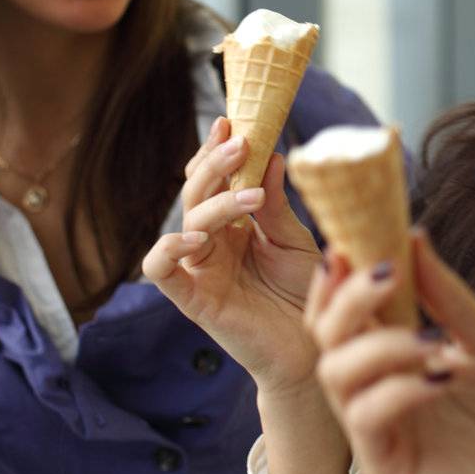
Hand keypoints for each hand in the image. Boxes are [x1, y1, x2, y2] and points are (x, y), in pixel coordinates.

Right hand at [143, 118, 324, 393]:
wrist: (313, 352)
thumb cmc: (306, 295)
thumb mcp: (295, 241)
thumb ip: (275, 205)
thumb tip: (271, 155)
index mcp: (235, 224)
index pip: (215, 179)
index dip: (217, 150)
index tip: (232, 121)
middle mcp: (212, 242)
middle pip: (197, 192)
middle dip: (215, 164)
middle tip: (241, 142)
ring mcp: (199, 269)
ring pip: (186, 221)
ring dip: (212, 201)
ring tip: (247, 195)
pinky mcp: (193, 300)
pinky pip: (161, 270)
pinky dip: (168, 248)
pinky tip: (195, 235)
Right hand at [306, 229, 474, 473]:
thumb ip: (446, 294)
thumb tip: (414, 235)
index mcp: (393, 352)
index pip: (341, 313)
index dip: (333, 282)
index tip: (345, 247)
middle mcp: (375, 386)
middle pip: (326, 336)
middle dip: (349, 300)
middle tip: (387, 274)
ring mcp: (375, 427)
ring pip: (336, 373)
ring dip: (379, 344)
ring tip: (431, 338)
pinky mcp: (384, 465)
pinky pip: (365, 418)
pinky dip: (397, 389)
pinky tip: (439, 378)